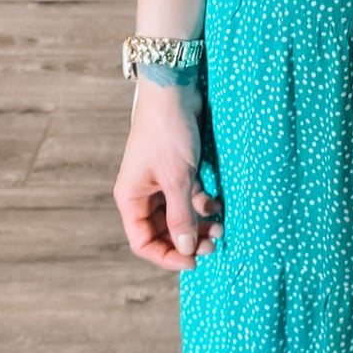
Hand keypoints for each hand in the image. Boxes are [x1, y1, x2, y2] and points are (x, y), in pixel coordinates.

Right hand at [114, 79, 221, 273]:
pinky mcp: (178, 171)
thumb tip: (187, 249)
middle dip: (187, 240)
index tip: (194, 261)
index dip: (167, 256)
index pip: (143, 242)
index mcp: (131, 199)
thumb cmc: (168, 133)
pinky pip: (189, 199)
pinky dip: (203, 204)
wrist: (174, 91)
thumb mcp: (177, 179)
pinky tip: (218, 204)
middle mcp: (143, 193)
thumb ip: (181, 216)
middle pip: (162, 232)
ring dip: (199, 224)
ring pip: (179, 216)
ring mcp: (161, 182)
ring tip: (220, 227)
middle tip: (213, 244)